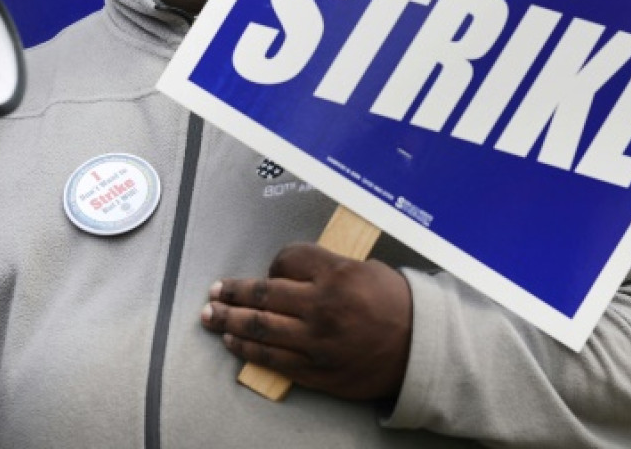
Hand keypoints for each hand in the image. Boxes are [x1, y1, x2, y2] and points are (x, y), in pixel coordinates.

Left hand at [201, 243, 411, 401]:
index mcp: (335, 274)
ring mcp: (316, 342)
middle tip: (213, 292)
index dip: (272, 263)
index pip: (285, 260)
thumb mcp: (364, 269)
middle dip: (231, 293)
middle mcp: (321, 307)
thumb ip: (325, 268)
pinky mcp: (317, 371)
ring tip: (210, 317)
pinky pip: (273, 359)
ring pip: (260, 329)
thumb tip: (288, 272)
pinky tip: (233, 342)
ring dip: (229, 322)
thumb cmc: (394, 304)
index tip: (269, 269)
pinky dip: (248, 350)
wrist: (420, 349)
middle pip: (262, 295)